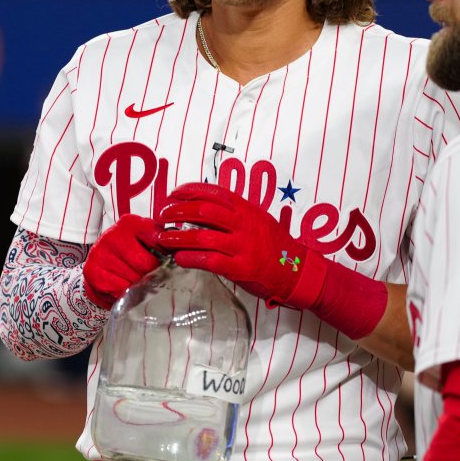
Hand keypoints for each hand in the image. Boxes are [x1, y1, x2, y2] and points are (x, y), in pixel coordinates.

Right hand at [82, 214, 162, 309]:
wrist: (99, 263)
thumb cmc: (128, 251)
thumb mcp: (145, 239)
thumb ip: (162, 242)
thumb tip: (183, 253)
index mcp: (130, 222)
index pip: (158, 243)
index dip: (165, 258)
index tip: (167, 265)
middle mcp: (112, 234)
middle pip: (146, 264)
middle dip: (152, 274)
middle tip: (152, 278)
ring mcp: (100, 252)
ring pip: (133, 279)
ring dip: (139, 286)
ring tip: (137, 282)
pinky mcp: (92, 271)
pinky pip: (119, 289)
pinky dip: (125, 292)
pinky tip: (124, 286)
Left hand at [157, 183, 326, 308]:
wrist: (297, 270)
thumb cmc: (274, 245)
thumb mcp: (257, 219)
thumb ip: (234, 212)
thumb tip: (203, 206)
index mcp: (246, 209)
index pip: (214, 192)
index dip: (190, 190)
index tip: (174, 193)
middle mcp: (244, 224)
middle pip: (204, 211)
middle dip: (178, 211)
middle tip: (163, 215)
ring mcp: (243, 247)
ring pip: (203, 237)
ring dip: (178, 237)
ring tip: (163, 238)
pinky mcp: (241, 269)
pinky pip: (209, 261)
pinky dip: (190, 258)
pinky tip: (179, 258)